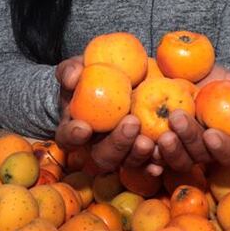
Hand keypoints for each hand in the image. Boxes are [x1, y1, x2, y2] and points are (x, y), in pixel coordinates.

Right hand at [54, 57, 155, 172]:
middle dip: (117, 144)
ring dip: (137, 155)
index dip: (73, 136)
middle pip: (101, 156)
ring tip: (149, 142)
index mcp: (75, 128)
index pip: (67, 137)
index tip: (84, 127)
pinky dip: (154, 163)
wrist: (122, 79)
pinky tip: (162, 159)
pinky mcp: (141, 151)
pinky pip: (148, 163)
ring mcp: (120, 151)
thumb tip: (73, 78)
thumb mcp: (79, 68)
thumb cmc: (93, 74)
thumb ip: (71, 70)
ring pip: (126, 162)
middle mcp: (96, 146)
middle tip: (132, 123)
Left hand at [155, 65, 229, 171]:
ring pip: (176, 162)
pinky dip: (145, 157)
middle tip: (177, 119)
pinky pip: (149, 161)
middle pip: (200, 158)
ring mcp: (180, 154)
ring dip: (168, 152)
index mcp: (227, 143)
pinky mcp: (155, 149)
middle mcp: (204, 154)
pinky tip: (142, 145)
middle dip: (189, 140)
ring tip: (160, 133)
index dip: (223, 149)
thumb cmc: (211, 79)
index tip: (212, 133)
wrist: (179, 73)